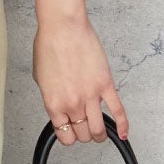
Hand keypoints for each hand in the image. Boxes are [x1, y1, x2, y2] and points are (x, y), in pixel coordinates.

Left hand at [33, 15, 127, 145]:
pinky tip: (123, 134)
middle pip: (83, 134)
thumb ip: (51, 96)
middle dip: (84, 133)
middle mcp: (72, 104)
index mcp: (54, 104)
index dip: (68, 135)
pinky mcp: (105, 85)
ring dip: (100, 134)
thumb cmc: (49, 46)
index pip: (65, 135)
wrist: (63, 28)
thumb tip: (59, 105)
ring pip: (99, 129)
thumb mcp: (41, 78)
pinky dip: (123, 125)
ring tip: (100, 132)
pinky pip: (118, 111)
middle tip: (85, 127)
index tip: (71, 130)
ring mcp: (90, 96)